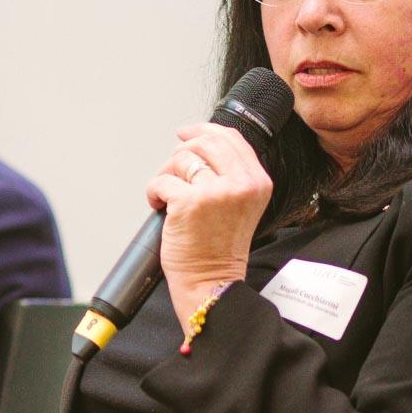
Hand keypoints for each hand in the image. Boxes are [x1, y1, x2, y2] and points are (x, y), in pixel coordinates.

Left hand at [144, 123, 272, 335]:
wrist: (212, 281)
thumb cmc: (220, 248)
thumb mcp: (241, 204)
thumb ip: (230, 173)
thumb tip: (197, 143)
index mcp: (258, 181)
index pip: (230, 137)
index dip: (203, 130)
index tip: (186, 134)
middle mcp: (242, 183)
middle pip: (204, 142)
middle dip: (182, 153)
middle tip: (173, 172)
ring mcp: (216, 192)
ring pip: (181, 159)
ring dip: (166, 175)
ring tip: (168, 197)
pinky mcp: (189, 203)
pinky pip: (161, 181)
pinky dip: (154, 193)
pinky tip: (160, 207)